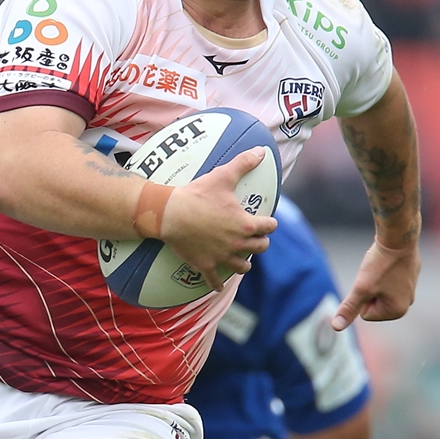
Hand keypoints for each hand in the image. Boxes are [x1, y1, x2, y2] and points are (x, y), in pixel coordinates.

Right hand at [160, 148, 276, 282]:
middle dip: (260, 242)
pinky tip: (220, 287)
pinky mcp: (206, 266)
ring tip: (241, 257)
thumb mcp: (222, 176)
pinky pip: (216, 282)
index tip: (266, 222)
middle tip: (254, 237)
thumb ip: (244, 163)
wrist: (169, 214)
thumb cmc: (197, 194)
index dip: (269, 223)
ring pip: (243, 267)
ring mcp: (222, 257)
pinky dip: (218, 285)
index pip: (270, 227)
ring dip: (245, 262)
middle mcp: (238, 243)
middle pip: (260, 248)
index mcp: (246, 224)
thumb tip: (261, 151)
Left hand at [332, 237, 419, 329]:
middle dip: (369, 289)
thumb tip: (336, 327)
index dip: (362, 296)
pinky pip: (388, 278)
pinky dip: (385, 270)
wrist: (399, 237)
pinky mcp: (411, 275)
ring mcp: (411, 289)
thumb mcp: (361, 288)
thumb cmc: (380, 263)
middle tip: (377, 274)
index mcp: (398, 311)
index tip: (371, 282)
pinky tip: (390, 261)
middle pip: (373, 303)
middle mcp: (407, 303)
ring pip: (379, 290)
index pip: (366, 314)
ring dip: (375, 280)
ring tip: (383, 267)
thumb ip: (349, 308)